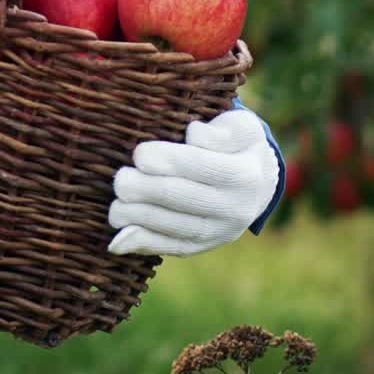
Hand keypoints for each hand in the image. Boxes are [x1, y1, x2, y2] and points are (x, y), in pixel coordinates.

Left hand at [106, 109, 278, 256]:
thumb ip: (221, 129)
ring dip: (142, 219)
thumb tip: (194, 134)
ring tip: (116, 208)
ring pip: (177, 228)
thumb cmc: (237, 144)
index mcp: (244, 173)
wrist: (257, 183)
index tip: (139, 155)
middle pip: (185, 199)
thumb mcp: (241, 126)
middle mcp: (236, 208)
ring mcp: (221, 231)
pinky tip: (118, 241)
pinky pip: (174, 247)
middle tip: (121, 180)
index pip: (202, 166)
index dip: (169, 160)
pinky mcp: (205, 245)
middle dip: (148, 190)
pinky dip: (145, 244)